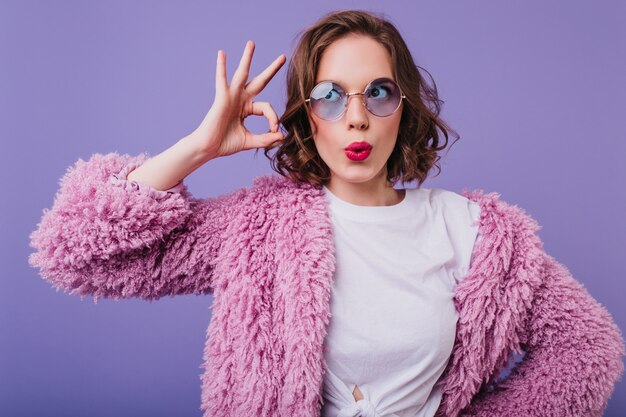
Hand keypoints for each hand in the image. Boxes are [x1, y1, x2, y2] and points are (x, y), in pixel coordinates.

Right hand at [193, 40, 285, 158]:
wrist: (208, 148)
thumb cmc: (225, 144)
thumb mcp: (250, 141)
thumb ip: (266, 139)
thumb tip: (282, 136)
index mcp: (248, 108)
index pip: (267, 108)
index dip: (273, 119)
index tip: (274, 131)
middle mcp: (241, 99)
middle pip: (260, 81)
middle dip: (272, 69)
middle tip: (283, 57)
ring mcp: (232, 96)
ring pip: (242, 73)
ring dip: (247, 58)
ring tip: (251, 43)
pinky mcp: (222, 97)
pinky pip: (221, 79)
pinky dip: (221, 67)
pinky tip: (221, 54)